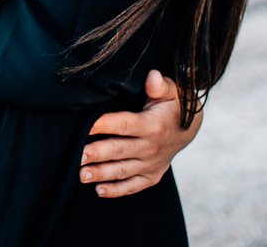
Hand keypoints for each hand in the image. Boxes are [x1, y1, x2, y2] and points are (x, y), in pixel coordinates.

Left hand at [80, 70, 202, 197]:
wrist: (188, 130)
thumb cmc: (173, 105)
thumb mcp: (171, 91)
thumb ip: (160, 85)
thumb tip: (152, 76)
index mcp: (153, 125)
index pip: (125, 124)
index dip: (105, 125)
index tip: (87, 126)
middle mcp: (151, 147)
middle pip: (120, 150)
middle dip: (98, 154)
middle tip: (78, 157)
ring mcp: (151, 164)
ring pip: (123, 171)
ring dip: (102, 174)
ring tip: (82, 175)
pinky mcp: (151, 176)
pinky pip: (133, 186)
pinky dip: (117, 190)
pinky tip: (99, 190)